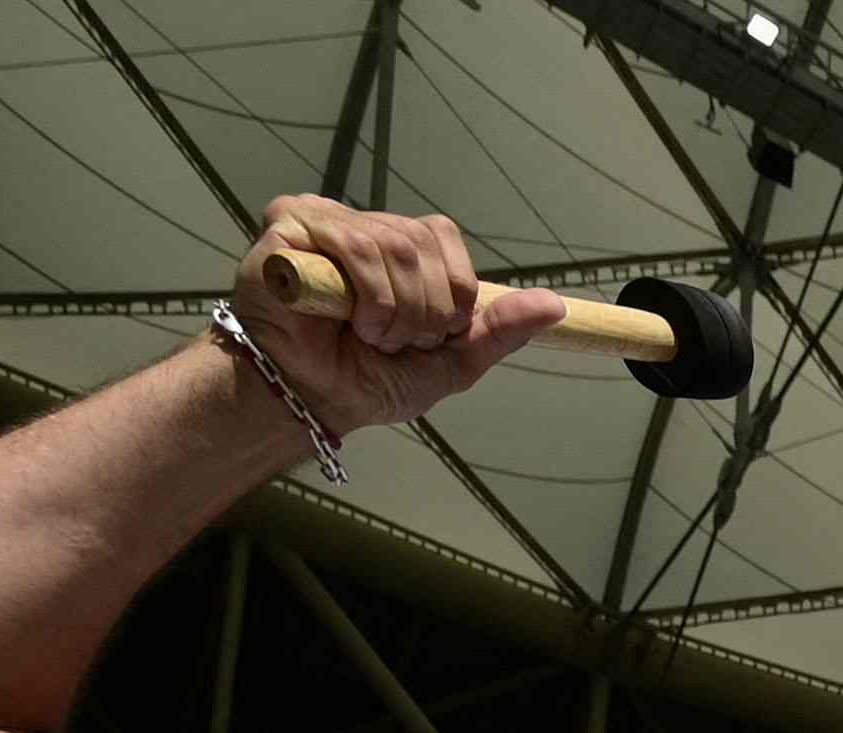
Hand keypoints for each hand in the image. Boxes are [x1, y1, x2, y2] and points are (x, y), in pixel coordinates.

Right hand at [229, 199, 566, 438]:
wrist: (309, 401)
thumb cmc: (366, 380)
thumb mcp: (448, 361)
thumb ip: (497, 330)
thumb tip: (554, 305)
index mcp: (394, 246)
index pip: (441, 236)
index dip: (448, 289)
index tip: (428, 334)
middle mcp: (358, 225)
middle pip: (420, 242)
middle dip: (422, 309)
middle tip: (393, 342)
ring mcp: (321, 221)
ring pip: (391, 245)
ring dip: (393, 310)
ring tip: (369, 337)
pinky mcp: (288, 227)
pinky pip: (350, 243)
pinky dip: (364, 295)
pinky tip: (345, 322)